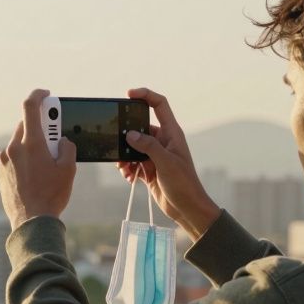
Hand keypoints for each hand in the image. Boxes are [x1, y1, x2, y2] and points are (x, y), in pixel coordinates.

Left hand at [0, 89, 76, 229]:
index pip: (30, 106)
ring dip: (32, 147)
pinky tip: (34, 176)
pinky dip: (23, 161)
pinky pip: (13, 159)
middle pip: (26, 126)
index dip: (39, 95)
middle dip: (41, 128)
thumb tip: (63, 141)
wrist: (32, 222)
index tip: (46, 95)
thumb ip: (68, 147)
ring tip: (46, 164)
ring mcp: (3, 161)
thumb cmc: (51, 195)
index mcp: (30, 143)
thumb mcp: (69, 169)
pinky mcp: (0, 173)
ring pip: (19, 144)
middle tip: (55, 136)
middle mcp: (13, 148)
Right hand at [116, 88, 219, 238]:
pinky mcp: (150, 169)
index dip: (145, 96)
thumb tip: (130, 134)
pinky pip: (133, 163)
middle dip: (126, 135)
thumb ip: (148, 146)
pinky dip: (128, 168)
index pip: (159, 105)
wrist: (187, 208)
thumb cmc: (184, 184)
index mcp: (172, 133)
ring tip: (123, 167)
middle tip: (116, 143)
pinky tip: (128, 177)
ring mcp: (156, 156)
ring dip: (125, 156)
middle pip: (140, 128)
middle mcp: (163, 141)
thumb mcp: (166, 163)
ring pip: (133, 147)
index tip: (128, 95)